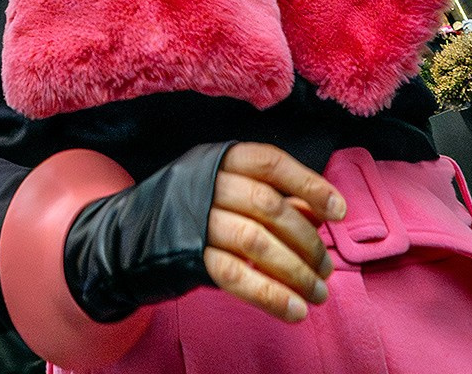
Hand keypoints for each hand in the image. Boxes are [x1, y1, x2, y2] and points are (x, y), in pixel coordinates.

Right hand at [202, 143, 343, 321]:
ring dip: (295, 272)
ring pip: (256, 242)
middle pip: (268, 206)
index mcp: (221, 160)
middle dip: (306, 240)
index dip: (308, 184)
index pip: (271, 163)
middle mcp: (207, 185)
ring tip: (317, 293)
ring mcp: (196, 221)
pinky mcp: (190, 258)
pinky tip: (294, 311)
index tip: (338, 211)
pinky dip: (270, 296)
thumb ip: (274, 197)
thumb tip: (320, 215)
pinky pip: (235, 277)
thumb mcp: (231, 190)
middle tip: (326, 266)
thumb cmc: (197, 209)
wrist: (133, 234)